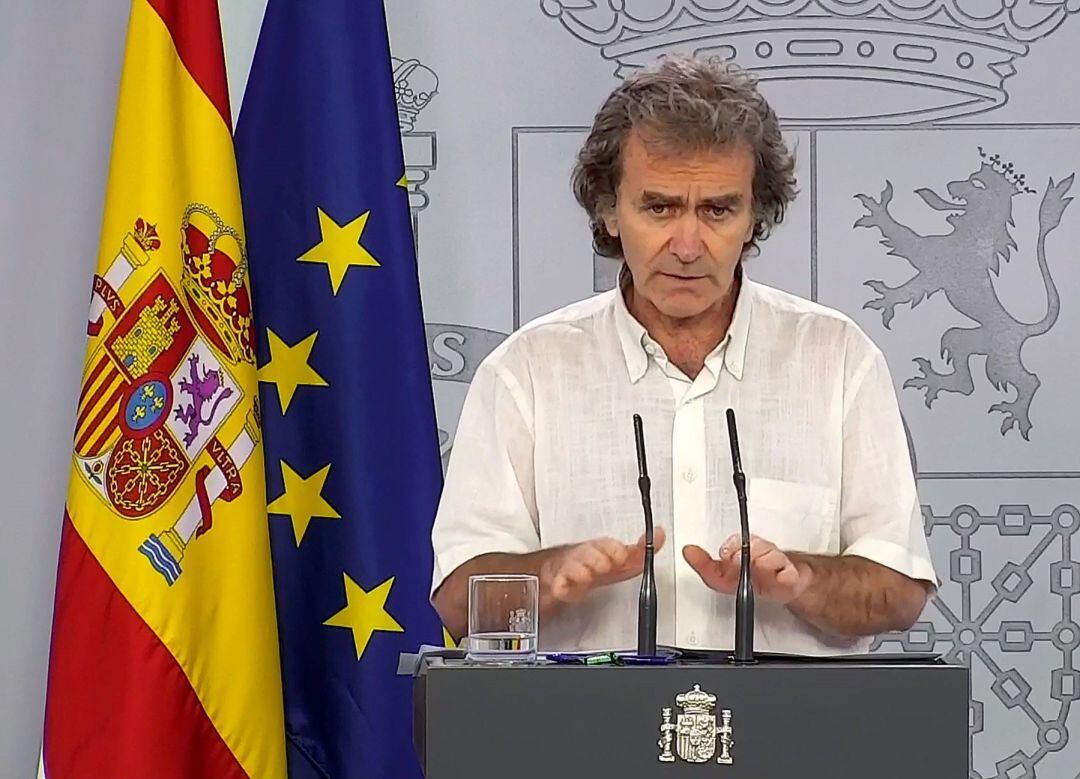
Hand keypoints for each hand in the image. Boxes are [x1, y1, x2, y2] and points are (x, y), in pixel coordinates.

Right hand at [542, 528, 666, 602]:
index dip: (613, 549)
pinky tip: (562, 588)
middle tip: (604, 565)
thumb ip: (642, 548)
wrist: (570, 571)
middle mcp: (586, 557)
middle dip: (595, 559)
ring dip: (579, 571)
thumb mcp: (623, 557)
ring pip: (573, 568)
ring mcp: (572, 570)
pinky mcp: (560, 585)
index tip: (620, 555)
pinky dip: (559, 587)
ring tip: (585, 576)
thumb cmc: (598, 562)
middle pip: (588, 554)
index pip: (607, 545)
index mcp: (601, 548)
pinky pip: (557, 585)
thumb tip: (660, 534)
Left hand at [682, 533, 811, 604]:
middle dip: (747, 551)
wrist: (785, 584)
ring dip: (765, 560)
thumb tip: (688, 551)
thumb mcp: (724, 577)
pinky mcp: (793, 577)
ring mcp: (777, 563)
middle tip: (737, 559)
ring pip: (774, 556)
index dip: (731, 546)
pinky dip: (787, 575)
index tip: (725, 554)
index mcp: (744, 550)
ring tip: (759, 566)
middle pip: (756, 545)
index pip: (737, 541)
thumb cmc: (755, 577)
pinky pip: (792, 575)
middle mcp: (761, 553)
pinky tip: (782, 576)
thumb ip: (704, 565)